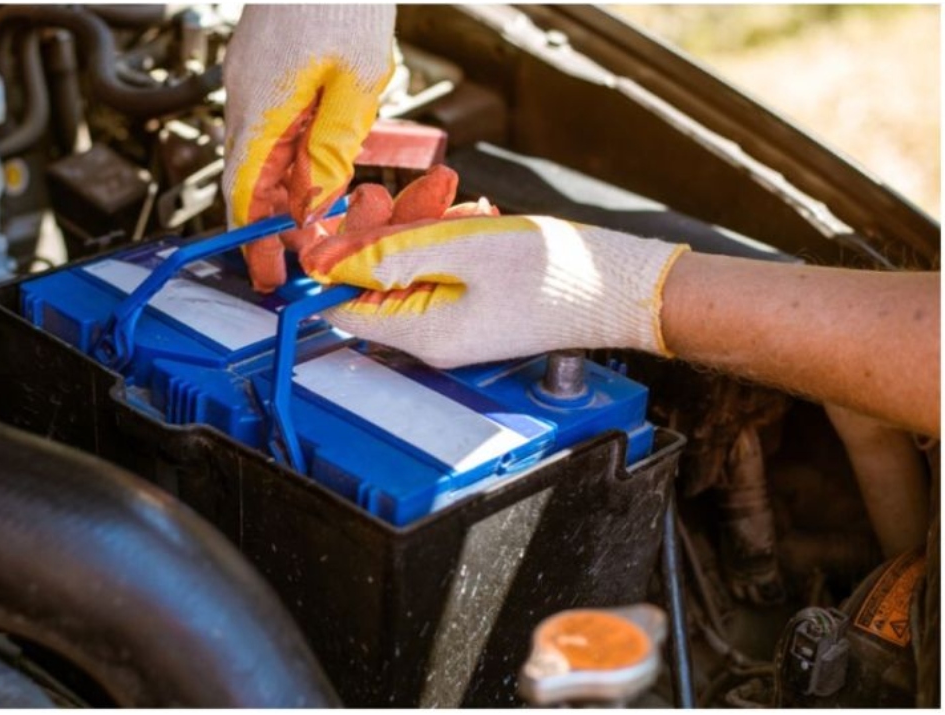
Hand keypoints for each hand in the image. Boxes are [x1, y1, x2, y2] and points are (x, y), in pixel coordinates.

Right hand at [222, 5, 395, 291]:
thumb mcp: (358, 83)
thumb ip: (335, 147)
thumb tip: (318, 200)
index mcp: (263, 106)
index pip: (245, 190)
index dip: (255, 236)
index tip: (267, 270)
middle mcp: (243, 97)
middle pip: (248, 178)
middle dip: (271, 221)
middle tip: (297, 257)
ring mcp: (248, 80)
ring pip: (259, 153)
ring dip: (285, 188)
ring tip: (318, 215)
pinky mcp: (260, 69)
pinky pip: (268, 125)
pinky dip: (289, 153)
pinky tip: (319, 163)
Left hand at [300, 166, 690, 367]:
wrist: (622, 286)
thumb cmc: (555, 273)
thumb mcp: (462, 247)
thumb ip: (390, 254)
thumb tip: (329, 260)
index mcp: (422, 331)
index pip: (343, 305)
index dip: (328, 262)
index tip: (322, 221)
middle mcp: (431, 335)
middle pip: (374, 281)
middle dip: (377, 229)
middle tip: (385, 190)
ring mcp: (454, 320)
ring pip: (409, 265)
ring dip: (418, 223)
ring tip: (445, 191)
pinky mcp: (475, 304)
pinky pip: (442, 266)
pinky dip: (447, 234)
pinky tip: (471, 212)